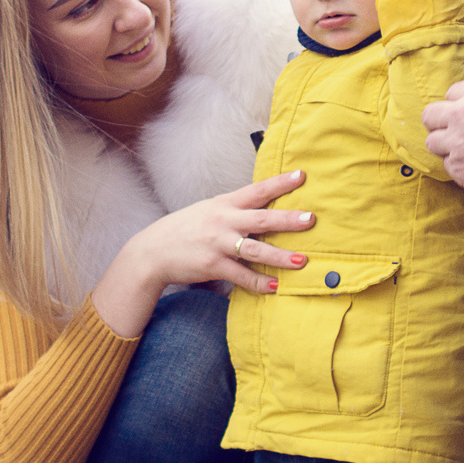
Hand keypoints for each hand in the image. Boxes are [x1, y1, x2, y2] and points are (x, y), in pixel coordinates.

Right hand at [91, 170, 313, 336]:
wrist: (152, 251)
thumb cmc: (185, 229)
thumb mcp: (209, 210)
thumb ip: (234, 208)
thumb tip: (264, 203)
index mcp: (224, 203)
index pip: (256, 190)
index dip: (279, 183)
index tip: (301, 176)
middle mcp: (222, 221)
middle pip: (261, 219)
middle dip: (287, 220)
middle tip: (311, 220)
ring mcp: (217, 244)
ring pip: (254, 251)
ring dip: (280, 257)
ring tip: (302, 261)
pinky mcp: (212, 266)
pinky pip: (241, 276)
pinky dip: (259, 283)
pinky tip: (275, 286)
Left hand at [421, 80, 463, 209]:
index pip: (451, 94)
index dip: (458, 107)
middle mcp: (462, 114)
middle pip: (430, 115)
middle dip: (438, 125)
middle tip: (452, 135)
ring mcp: (457, 142)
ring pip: (433, 142)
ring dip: (446, 148)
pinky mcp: (457, 167)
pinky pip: (448, 166)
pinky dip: (460, 169)